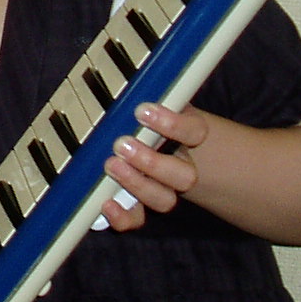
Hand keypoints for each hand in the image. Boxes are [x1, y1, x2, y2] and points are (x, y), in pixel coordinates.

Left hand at [104, 101, 207, 216]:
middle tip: (121, 145)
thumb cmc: (149, 118)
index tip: (142, 111)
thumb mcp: (155, 102)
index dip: (172, 124)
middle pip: (184, 177)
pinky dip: (123, 217)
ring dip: (137, 185)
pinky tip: (106, 204)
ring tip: (111, 165)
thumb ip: (151, 96)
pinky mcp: (142, 206)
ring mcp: (164, 189)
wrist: (153, 143)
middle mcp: (182, 167)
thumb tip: (131, 82)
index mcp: (189, 137)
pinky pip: (138, 219)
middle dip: (151, 162)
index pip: (194, 132)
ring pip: (164, 200)